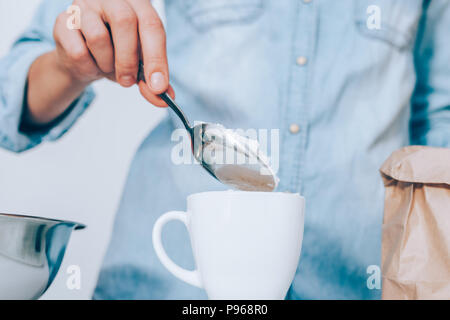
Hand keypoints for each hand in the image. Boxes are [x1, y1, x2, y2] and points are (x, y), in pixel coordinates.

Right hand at [53, 0, 173, 106]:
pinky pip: (78, 51)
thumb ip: (152, 81)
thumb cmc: (116, 55)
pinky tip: (90, 63)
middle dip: (129, 60)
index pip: (152, 25)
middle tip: (128, 81)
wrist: (82, 59)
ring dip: (106, 64)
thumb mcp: (140, 67)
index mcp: (137, 4)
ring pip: (98, 37)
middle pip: (125, 21)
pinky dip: (88, 67)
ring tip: (107, 67)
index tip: (158, 86)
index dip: (157, 58)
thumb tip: (164, 98)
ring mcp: (85, 6)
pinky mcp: (63, 21)